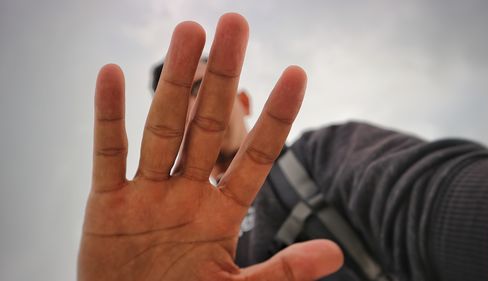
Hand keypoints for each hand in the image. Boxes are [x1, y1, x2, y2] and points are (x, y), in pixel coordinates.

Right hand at [78, 13, 342, 280]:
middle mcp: (187, 194)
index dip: (276, 117)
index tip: (297, 73)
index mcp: (221, 213)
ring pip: (163, 129)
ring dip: (175, 82)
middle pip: (208, 127)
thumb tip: (336, 253)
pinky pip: (109, 154)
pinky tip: (112, 73)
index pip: (256, 156)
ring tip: (188, 32)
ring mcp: (148, 194)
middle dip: (222, 77)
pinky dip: (108, 117)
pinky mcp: (107, 204)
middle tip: (235, 23)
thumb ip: (282, 272)